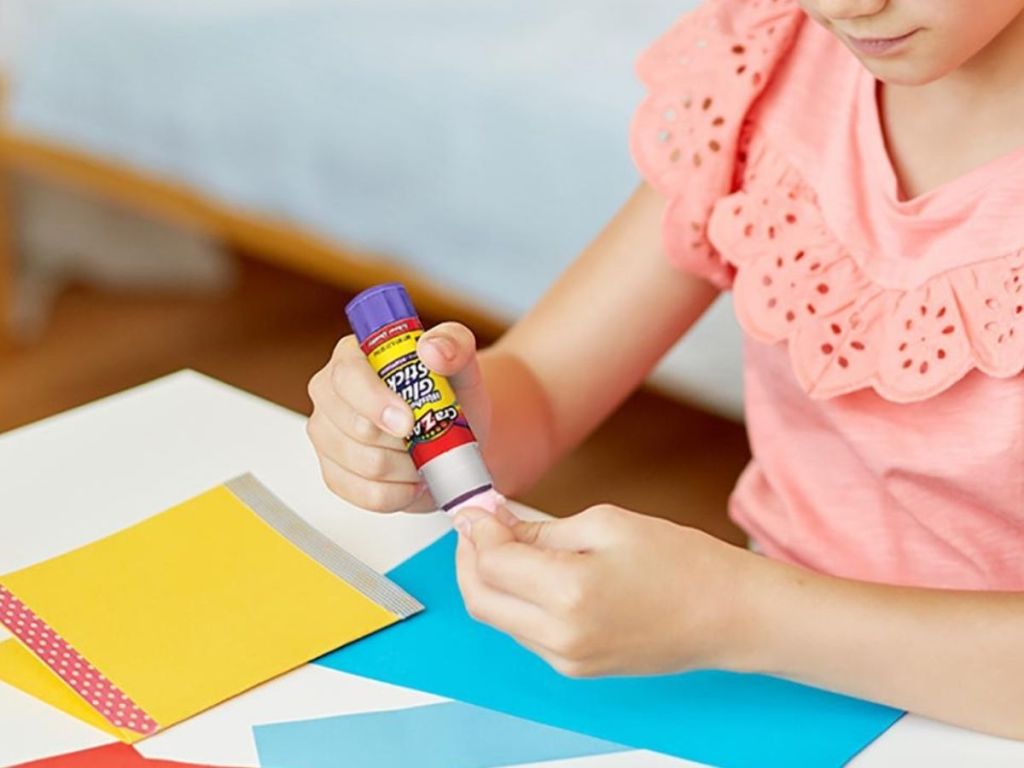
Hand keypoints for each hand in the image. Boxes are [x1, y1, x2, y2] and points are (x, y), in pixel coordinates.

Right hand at [307, 321, 490, 511]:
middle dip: (402, 441)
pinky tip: (413, 479)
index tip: (408, 421)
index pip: (348, 376)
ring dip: (407, 468)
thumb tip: (431, 349)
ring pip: (363, 466)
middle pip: (354, 428)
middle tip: (428, 436)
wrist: (454, 434)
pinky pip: (365, 495)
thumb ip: (454, 343)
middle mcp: (329, 393)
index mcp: (352, 355)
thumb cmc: (450, 393)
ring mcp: (326, 435)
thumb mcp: (462, 361)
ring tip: (424, 455)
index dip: (376, 402)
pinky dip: (400, 493)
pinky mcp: (334, 473)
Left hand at [453, 504, 761, 676]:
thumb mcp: (607, 524)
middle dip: (469, 559)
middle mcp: (561, 636)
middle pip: (481, 599)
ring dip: (491, 580)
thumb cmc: (683, 564)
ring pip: (499, 618)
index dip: (476, 531)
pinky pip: (526, 632)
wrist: (729, 615)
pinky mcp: (576, 668)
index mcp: (570, 593)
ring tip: (507, 543)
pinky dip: (516, 601)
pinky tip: (532, 572)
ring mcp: (568, 659)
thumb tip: (498, 526)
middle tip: (479, 526)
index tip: (477, 509)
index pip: (491, 563)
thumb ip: (542, 530)